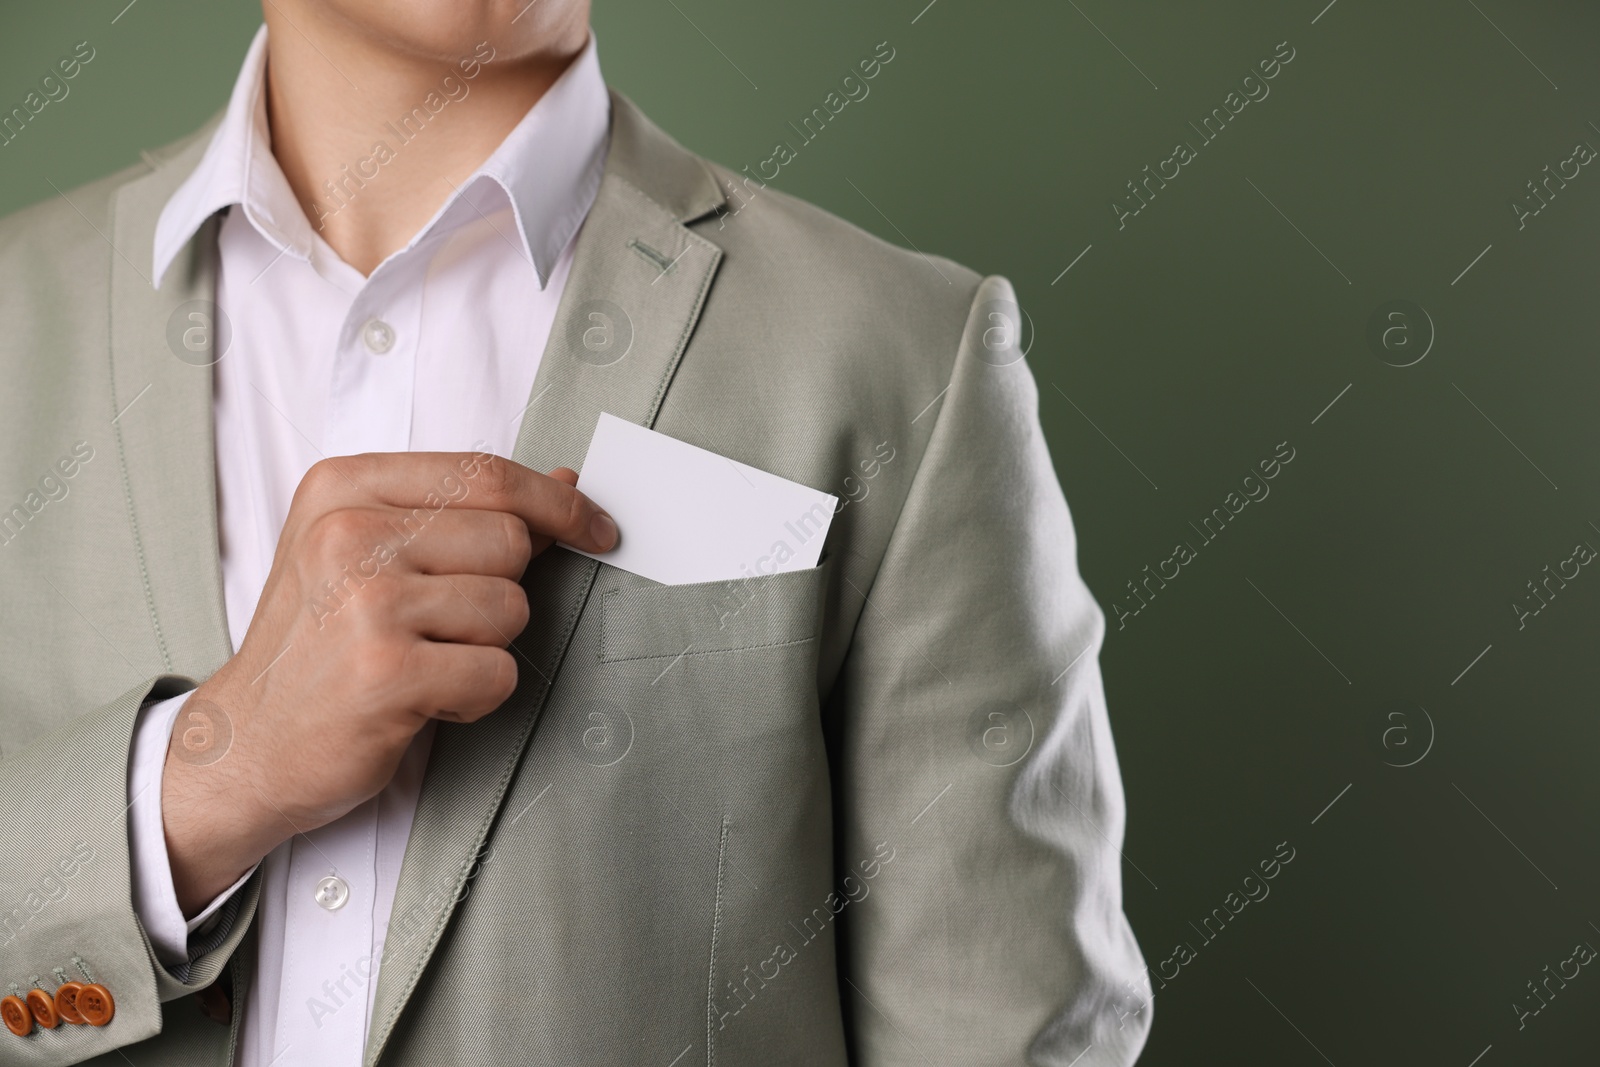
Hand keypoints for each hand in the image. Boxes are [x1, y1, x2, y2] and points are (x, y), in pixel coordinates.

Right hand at [161, 451, 616, 914]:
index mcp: (343, 488)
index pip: (486, 472)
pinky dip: (474, 698)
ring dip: (483, 649)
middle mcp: (348, 534)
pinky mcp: (385, 673)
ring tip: (420, 662)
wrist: (241, 743)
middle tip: (439, 627)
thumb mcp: (367, 553)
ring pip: (509, 608)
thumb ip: (461, 513)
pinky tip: (420, 701)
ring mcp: (365, 602)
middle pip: (509, 541)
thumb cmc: (317, 645)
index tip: (596, 529)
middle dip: (499, 593)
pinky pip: (496, 672)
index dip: (558, 504)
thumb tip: (566, 482)